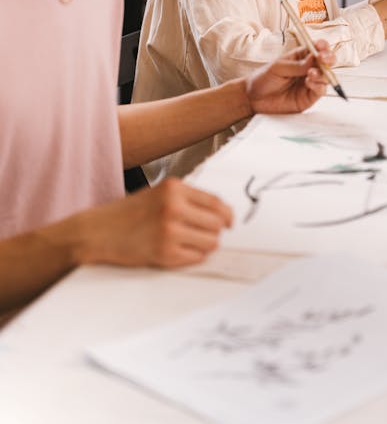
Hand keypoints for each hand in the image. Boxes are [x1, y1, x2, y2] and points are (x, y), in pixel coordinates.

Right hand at [78, 178, 232, 267]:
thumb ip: (187, 199)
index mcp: (174, 188)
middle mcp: (173, 207)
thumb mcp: (159, 193)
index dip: (227, 215)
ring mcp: (169, 230)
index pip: (216, 202)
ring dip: (205, 245)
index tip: (229, 222)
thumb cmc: (129, 213)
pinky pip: (195, 258)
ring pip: (211, 242)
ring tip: (188, 242)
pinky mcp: (164, 252)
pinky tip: (177, 251)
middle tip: (202, 234)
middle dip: (214, 232)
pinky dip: (191, 257)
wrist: (97, 231)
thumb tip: (222, 213)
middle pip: (217, 224)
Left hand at [245, 40, 333, 114]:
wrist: (254, 98)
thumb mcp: (278, 67)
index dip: (322, 46)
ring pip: (326, 76)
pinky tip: (309, 83)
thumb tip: (313, 59)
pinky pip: (320, 90)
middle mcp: (308, 68)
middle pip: (327, 61)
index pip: (316, 48)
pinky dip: (318, 86)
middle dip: (329, 58)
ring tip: (311, 73)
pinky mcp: (309, 97)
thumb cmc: (264, 79)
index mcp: (300, 56)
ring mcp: (310, 82)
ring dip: (322, 73)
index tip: (321, 47)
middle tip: (323, 58)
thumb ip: (296, 65)